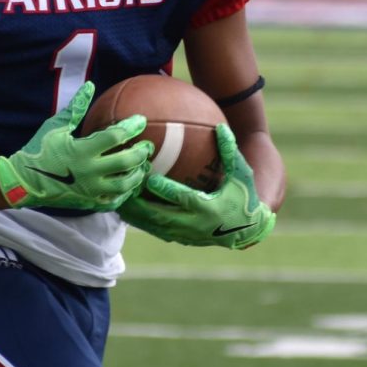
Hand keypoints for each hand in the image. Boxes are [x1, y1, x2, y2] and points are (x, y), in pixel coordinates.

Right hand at [0, 82, 152, 210]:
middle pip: (126, 162)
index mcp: (80, 151)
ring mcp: (90, 190)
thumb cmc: (39, 150)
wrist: (23, 182)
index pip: (115, 136)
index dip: (132, 127)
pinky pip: (115, 200)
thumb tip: (90, 85)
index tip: (140, 120)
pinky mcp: (89, 202)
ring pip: (125, 184)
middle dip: (141, 152)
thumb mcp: (55, 127)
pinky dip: (126, 192)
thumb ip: (76, 108)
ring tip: (142, 164)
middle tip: (148, 145)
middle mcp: (88, 172)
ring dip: (138, 173)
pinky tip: (130, 183)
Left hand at [119, 123, 275, 248]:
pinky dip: (141, 222)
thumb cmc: (244, 197)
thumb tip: (220, 126)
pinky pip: (157, 231)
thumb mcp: (241, 174)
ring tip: (119, 200)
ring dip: (136, 215)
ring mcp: (187, 235)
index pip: (184, 199)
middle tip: (126, 187)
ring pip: (155, 226)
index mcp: (209, 208)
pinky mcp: (181, 240)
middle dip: (141, 204)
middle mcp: (195, 224)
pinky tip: (126, 210)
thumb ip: (230, 152)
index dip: (166, 190)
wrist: (247, 230)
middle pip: (162, 216)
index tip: (150, 178)